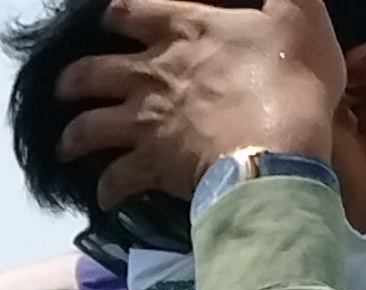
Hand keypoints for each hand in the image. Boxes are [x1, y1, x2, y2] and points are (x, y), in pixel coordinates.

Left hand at [52, 0, 347, 208]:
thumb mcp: (299, 14)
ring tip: (68, 144)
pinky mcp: (148, 165)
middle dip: (72, 80)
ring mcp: (143, 121)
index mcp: (184, 29)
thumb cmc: (292, 77)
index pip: (128, 11)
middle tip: (67, 89)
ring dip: (72, 136)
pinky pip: (113, 180)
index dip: (113, 15)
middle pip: (90, 72)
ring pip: (86, 127)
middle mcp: (151, 73)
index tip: (108, 21)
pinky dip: (107, 188)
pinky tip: (107, 194)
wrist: (277, 147)